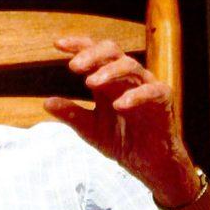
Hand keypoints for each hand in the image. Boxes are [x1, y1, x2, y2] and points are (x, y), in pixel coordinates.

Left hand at [44, 37, 198, 206]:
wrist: (146, 164)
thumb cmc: (121, 140)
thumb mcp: (89, 129)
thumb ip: (71, 114)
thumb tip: (46, 102)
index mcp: (108, 81)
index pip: (94, 53)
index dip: (78, 46)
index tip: (57, 45)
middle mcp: (126, 78)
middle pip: (112, 52)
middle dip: (92, 55)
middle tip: (73, 67)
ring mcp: (146, 86)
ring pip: (131, 67)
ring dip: (109, 72)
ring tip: (90, 83)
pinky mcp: (163, 100)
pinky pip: (152, 91)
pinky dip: (136, 95)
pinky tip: (118, 104)